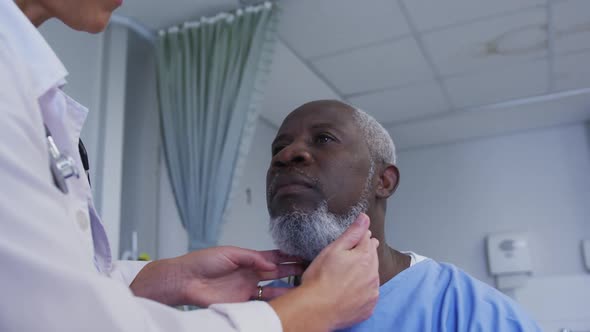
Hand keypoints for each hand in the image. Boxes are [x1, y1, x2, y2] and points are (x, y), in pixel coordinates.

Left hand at [130, 247, 302, 306]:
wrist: (186, 280)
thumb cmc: (203, 262)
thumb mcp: (230, 253)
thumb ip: (252, 257)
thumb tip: (271, 263)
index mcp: (248, 258)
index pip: (273, 256)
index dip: (288, 255)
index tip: (303, 253)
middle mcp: (250, 273)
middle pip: (277, 271)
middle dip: (293, 269)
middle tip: (310, 268)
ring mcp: (248, 288)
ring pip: (273, 288)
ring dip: (288, 286)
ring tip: (304, 284)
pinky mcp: (243, 301)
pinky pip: (262, 301)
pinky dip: (275, 301)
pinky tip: (286, 299)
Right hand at [269, 213, 379, 331]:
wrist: (316, 309)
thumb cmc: (320, 278)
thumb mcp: (334, 249)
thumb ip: (352, 233)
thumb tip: (365, 218)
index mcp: (366, 257)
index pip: (368, 240)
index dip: (359, 238)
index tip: (353, 241)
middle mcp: (373, 274)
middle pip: (372, 258)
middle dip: (363, 255)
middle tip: (349, 258)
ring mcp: (372, 292)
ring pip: (372, 276)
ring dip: (364, 273)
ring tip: (347, 275)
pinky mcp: (369, 307)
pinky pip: (369, 294)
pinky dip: (362, 290)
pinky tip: (349, 290)